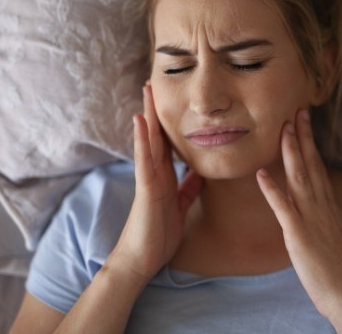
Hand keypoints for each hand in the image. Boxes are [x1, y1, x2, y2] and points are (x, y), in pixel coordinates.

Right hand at [112, 85, 201, 284]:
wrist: (143, 259)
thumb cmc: (159, 234)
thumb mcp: (180, 206)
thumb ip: (188, 188)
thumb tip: (200, 173)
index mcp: (165, 177)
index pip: (168, 144)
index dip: (170, 123)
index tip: (174, 101)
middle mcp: (155, 173)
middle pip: (157, 136)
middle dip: (157, 111)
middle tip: (156, 84)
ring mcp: (148, 178)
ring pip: (149, 141)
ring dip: (148, 115)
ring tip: (147, 91)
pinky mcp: (145, 188)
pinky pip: (144, 160)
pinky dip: (143, 140)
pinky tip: (141, 120)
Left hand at [256, 110, 341, 321]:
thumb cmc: (340, 269)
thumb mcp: (332, 235)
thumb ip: (322, 217)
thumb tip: (314, 207)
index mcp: (328, 205)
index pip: (318, 167)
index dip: (310, 143)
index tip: (304, 122)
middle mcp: (321, 206)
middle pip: (311, 164)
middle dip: (302, 137)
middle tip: (296, 111)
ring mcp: (311, 219)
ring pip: (299, 178)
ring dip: (290, 152)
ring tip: (282, 129)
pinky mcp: (299, 236)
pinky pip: (284, 209)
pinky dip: (272, 190)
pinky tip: (260, 174)